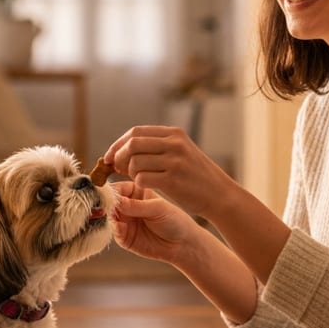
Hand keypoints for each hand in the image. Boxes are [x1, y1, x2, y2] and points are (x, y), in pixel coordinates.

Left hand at [104, 125, 232, 217]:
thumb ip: (156, 147)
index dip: (118, 144)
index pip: (135, 132)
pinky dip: (137, 184)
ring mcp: (174, 161)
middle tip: (116, 169)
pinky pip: (142, 179)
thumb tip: (121, 150)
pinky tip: (144, 188)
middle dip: (118, 157)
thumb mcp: (180, 152)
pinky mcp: (173, 180)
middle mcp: (174, 144)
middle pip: (132, 144)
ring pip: (134, 162)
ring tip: (136, 179)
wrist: (219, 195)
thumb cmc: (195, 177)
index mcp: (174, 134)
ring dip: (129, 173)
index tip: (109, 157)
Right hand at [110, 180, 206, 266]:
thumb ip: (137, 205)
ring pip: (109, 216)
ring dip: (107, 216)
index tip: (106, 192)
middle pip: (110, 202)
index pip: (118, 187)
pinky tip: (119, 227)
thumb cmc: (174, 220)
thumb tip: (116, 201)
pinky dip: (114, 229)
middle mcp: (127, 206)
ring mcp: (124, 221)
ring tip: (112, 215)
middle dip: (105, 203)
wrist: (182, 244)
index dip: (111, 189)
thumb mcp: (158, 209)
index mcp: (136, 192)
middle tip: (105, 204)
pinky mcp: (124, 237)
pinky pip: (114, 232)